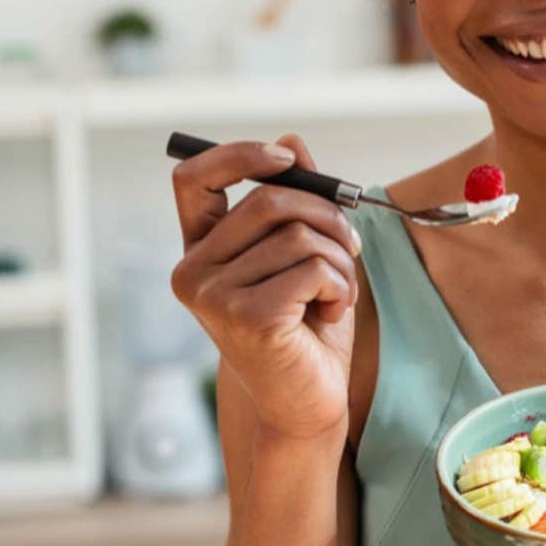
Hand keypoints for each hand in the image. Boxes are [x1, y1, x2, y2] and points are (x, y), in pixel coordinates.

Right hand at [169, 133, 361, 442]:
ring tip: (339, 292)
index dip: (240, 155)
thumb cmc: (306, 330)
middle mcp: (194, 272)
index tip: (288, 160)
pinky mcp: (248, 318)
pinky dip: (341, 285)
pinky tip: (331, 313)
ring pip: (298, 236)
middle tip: (351, 244)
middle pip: (268, 201)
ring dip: (340, 259)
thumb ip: (295, 203)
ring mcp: (214, 297)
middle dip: (326, 216)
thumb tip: (293, 141)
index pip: (194, 179)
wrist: (309, 404)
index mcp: (201, 251)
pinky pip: (314, 268)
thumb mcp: (303, 257)